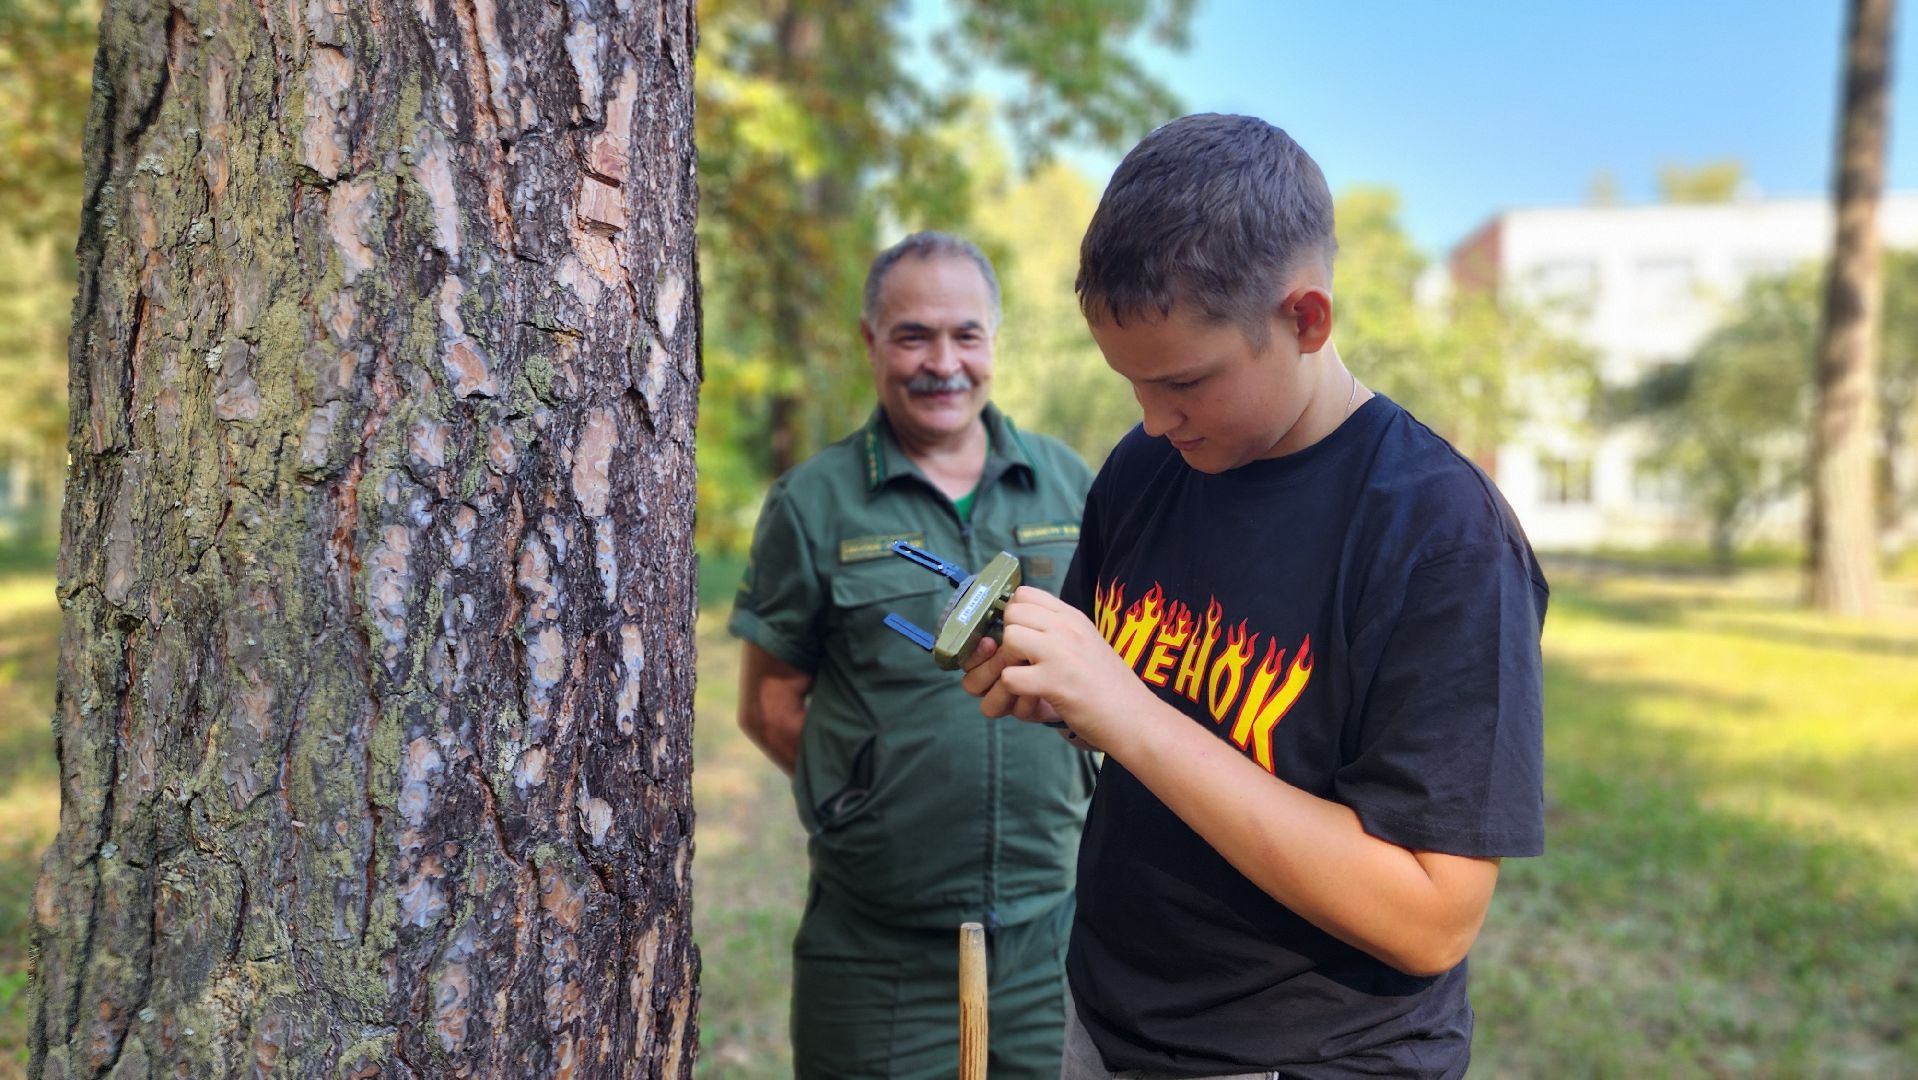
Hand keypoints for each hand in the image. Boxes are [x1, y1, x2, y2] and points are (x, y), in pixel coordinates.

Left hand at [965, 587, 1150, 752]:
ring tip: (1027, 675)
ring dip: (1009, 661)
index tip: (1024, 636)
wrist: (1136, 718)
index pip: (1025, 594)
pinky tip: (1033, 694)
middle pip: (1012, 612)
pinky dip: (1014, 690)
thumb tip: (1026, 623)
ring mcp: (1061, 654)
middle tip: (1022, 659)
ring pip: (1009, 638)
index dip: (1015, 615)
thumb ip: (1059, 630)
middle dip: (1009, 636)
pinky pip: (1010, 677)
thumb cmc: (1109, 685)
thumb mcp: (1087, 642)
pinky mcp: (1054, 683)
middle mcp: (1067, 628)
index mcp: (1073, 617)